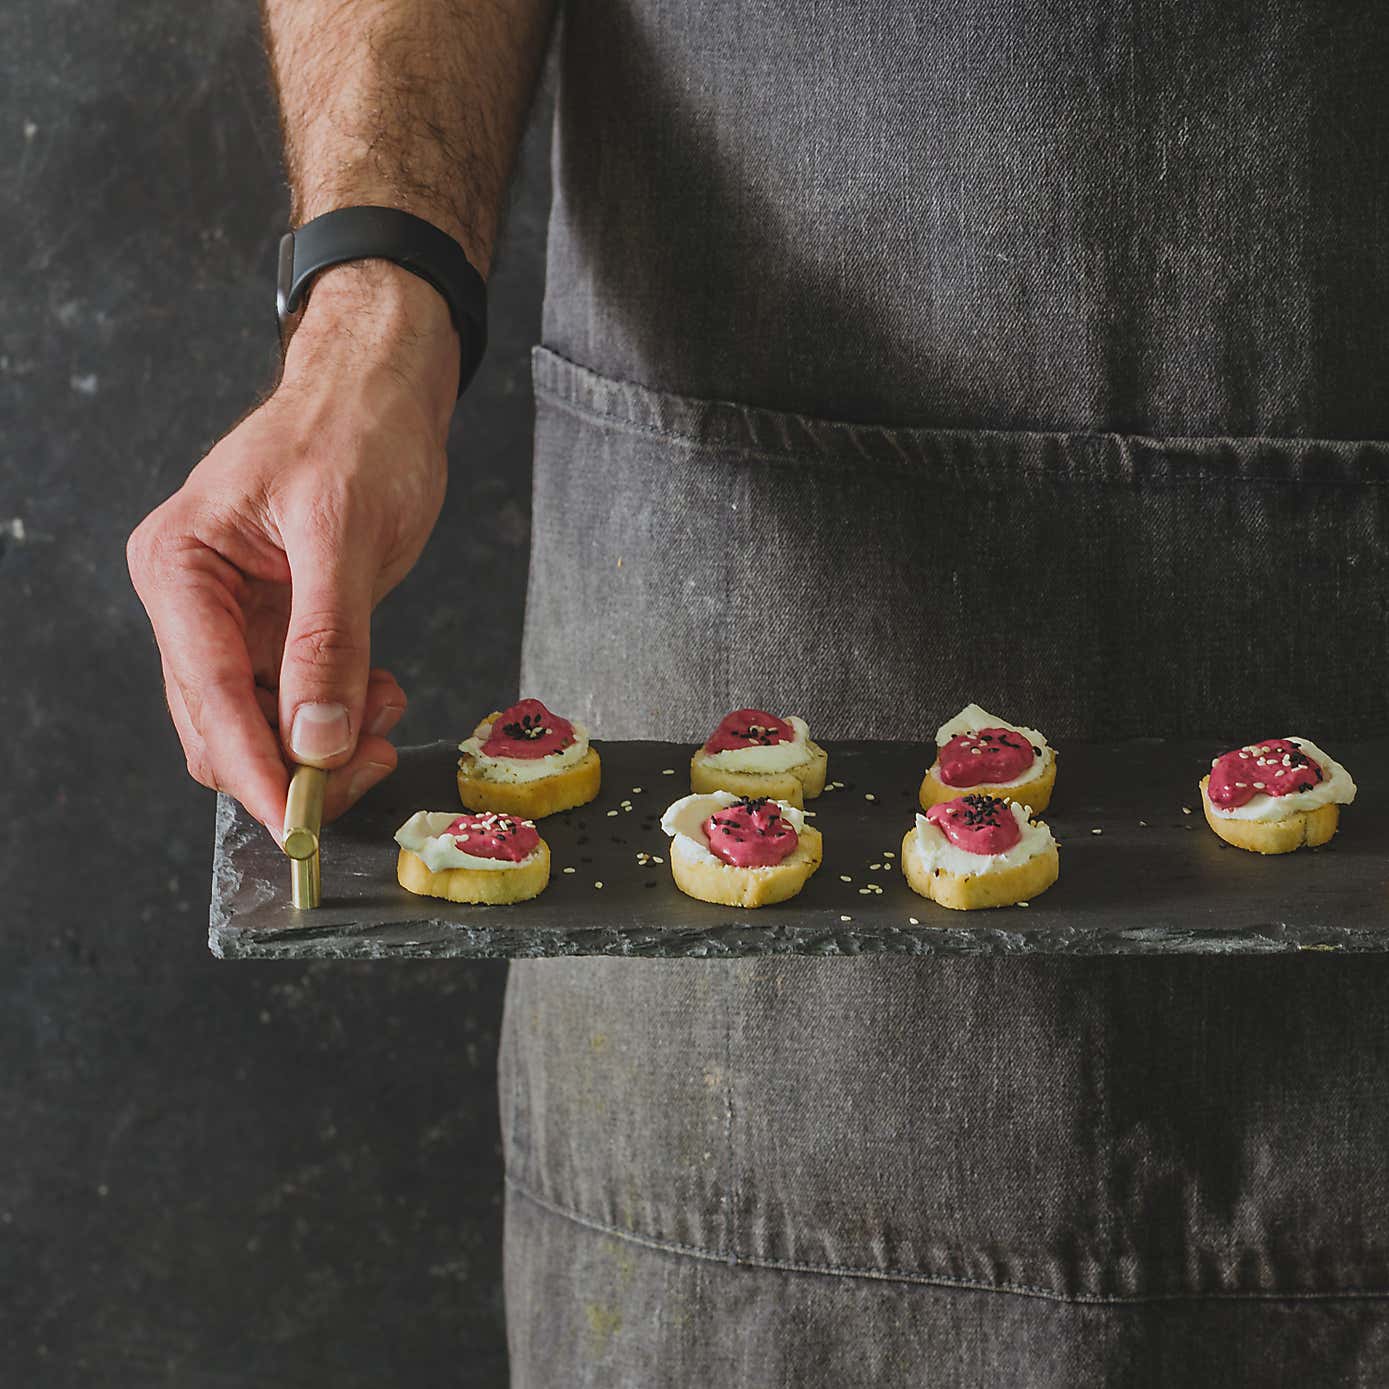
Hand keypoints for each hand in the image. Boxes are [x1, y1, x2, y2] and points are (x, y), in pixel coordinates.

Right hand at [127, 263, 460, 838]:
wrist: (382, 390)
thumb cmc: (356, 429)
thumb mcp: (344, 529)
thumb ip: (329, 638)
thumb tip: (316, 737)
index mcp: (180, 566)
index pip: (208, 694)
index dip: (254, 765)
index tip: (295, 820)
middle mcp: (192, 601)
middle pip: (223, 728)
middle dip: (296, 762)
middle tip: (375, 763)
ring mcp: (232, 620)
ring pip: (262, 726)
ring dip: (325, 742)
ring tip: (388, 709)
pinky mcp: (276, 628)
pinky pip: (297, 701)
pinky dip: (340, 715)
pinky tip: (380, 692)